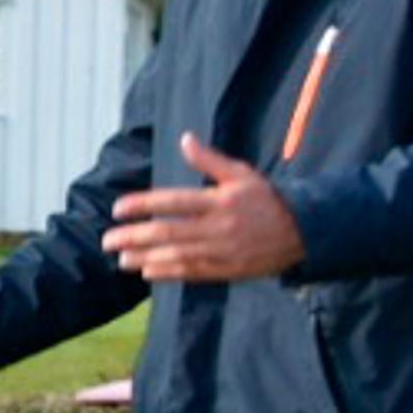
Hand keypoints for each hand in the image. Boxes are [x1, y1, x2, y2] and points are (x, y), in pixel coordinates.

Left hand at [102, 133, 305, 283]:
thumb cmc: (267, 199)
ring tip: (121, 258)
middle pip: (168, 232)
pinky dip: (168, 272)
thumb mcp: (243, 174)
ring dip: (145, 258)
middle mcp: (219, 227)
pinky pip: (193, 272)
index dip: (143, 205)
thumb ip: (210, 160)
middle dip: (134, 237)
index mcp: (220, 201)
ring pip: (177, 256)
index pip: (174, 202)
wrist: (305, 232)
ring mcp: (223, 251)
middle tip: (107, 240)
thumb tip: (185, 139)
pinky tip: (147, 272)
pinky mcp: (228, 270)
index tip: (118, 209)